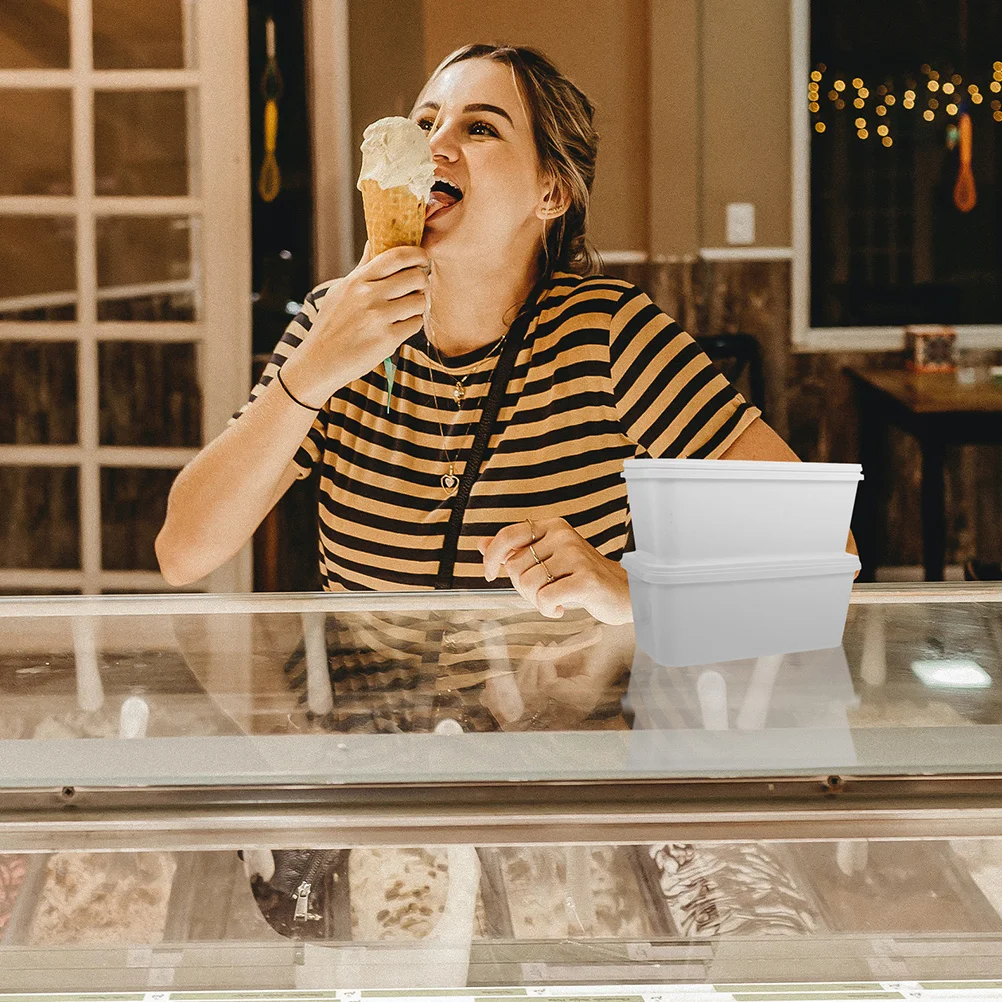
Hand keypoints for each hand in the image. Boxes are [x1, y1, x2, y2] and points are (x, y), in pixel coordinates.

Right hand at [281, 241, 429, 403]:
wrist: (320, 361)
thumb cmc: (332, 326)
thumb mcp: (341, 291)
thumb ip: (362, 268)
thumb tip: (373, 242)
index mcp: (357, 281)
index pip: (396, 256)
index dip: (416, 254)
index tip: (422, 259)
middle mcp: (368, 295)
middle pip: (415, 277)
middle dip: (421, 282)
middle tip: (416, 290)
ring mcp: (378, 317)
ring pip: (419, 301)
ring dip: (418, 306)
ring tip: (405, 312)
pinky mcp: (387, 339)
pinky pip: (416, 324)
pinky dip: (412, 325)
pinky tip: (399, 328)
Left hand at [477, 517, 633, 625]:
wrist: (623, 592)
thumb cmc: (582, 577)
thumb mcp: (547, 559)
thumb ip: (515, 551)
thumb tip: (481, 544)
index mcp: (553, 527)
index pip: (508, 535)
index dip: (493, 556)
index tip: (491, 574)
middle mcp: (563, 536)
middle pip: (516, 567)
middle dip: (522, 588)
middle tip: (542, 594)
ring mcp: (576, 555)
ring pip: (529, 584)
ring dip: (536, 601)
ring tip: (554, 600)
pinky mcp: (585, 579)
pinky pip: (545, 598)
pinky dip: (548, 609)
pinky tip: (561, 607)